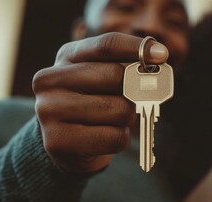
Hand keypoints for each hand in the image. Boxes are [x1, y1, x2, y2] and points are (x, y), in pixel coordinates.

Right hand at [33, 32, 168, 172]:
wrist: (66, 145)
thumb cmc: (93, 105)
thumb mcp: (102, 79)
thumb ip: (126, 68)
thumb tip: (158, 64)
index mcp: (66, 56)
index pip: (106, 45)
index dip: (137, 48)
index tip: (162, 54)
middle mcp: (50, 79)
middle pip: (116, 76)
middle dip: (133, 92)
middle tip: (130, 102)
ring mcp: (49, 110)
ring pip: (120, 110)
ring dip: (126, 119)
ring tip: (110, 122)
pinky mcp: (57, 141)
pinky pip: (114, 137)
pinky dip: (120, 139)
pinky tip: (104, 138)